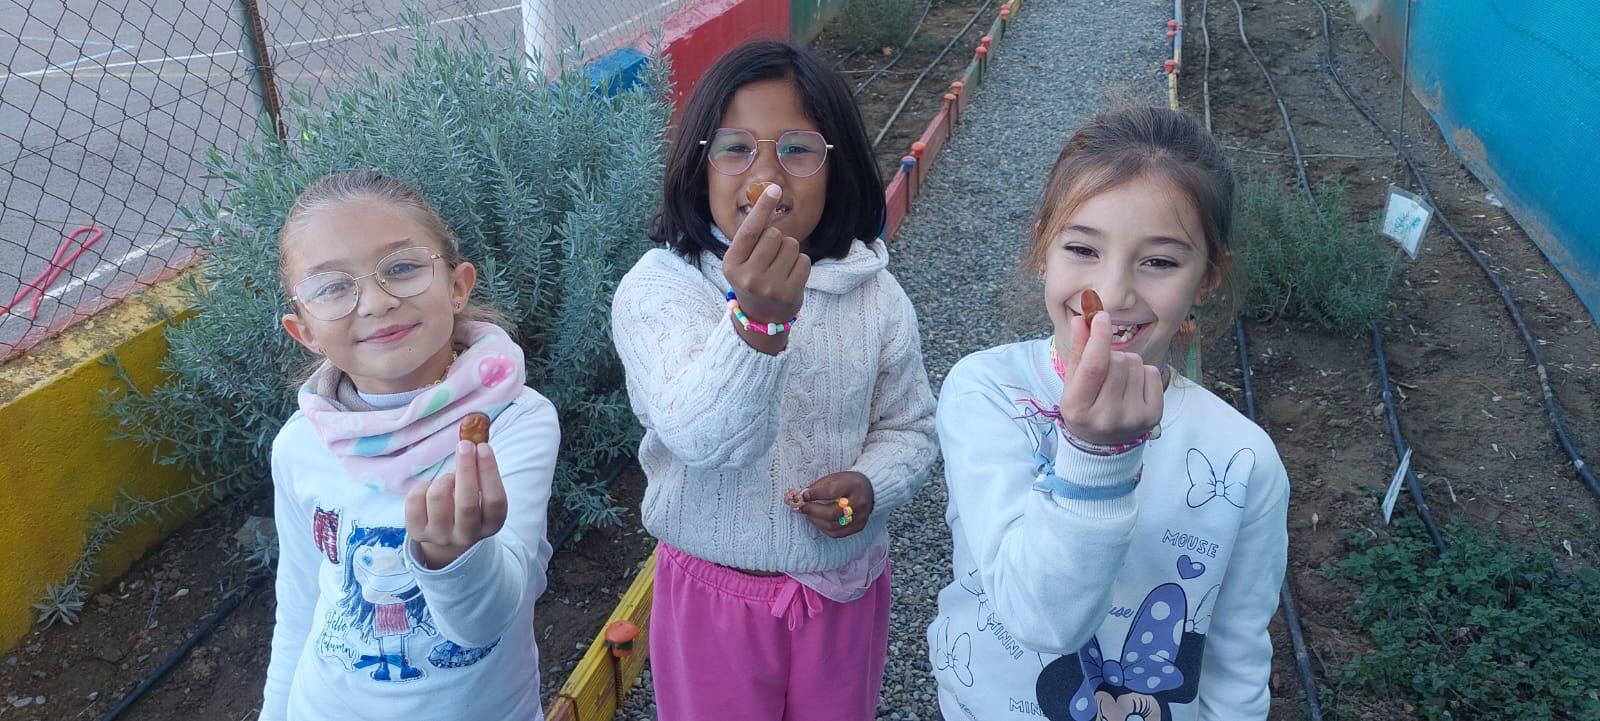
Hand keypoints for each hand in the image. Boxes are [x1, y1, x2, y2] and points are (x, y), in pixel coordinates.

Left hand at [405, 440, 508, 568]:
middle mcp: (467, 535)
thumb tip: (473, 438)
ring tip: (448, 477)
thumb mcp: (481, 493)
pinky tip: (431, 488)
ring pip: (438, 498)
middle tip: (464, 445)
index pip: (494, 501)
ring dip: (444, 478)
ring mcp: (441, 536)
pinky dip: (423, 486)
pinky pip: (415, 500)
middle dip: (466, 469)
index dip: (489, 472)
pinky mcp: (418, 532)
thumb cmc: (468, 502)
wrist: (447, 533)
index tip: (483, 447)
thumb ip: (480, 472)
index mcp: (490, 524)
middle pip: (466, 504)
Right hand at [722, 184, 810, 326]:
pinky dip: (800, 264)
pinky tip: (790, 276)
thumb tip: (769, 196)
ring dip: (790, 251)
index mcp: (732, 263)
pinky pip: (804, 261)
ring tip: (780, 267)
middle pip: (774, 234)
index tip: (774, 188)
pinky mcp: (789, 294)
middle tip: (771, 256)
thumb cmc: (752, 278)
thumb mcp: (742, 259)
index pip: (750, 230)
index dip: (763, 208)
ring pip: (792, 245)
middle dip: (777, 238)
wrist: (761, 318)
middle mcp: (748, 276)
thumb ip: (752, 234)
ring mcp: (769, 287)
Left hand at [789, 471, 874, 538]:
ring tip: (809, 514)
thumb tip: (801, 497)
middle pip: (832, 513)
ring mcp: (860, 517)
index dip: (815, 494)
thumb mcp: (834, 478)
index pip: (832, 492)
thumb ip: (818, 487)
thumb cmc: (848, 482)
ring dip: (816, 521)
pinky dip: (823, 528)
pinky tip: (818, 521)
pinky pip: (837, 533)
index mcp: (853, 486)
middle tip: (803, 508)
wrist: (870, 489)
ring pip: (832, 526)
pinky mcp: (858, 527)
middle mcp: (859, 503)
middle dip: (813, 511)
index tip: (803, 496)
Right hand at [1058, 312, 1163, 445]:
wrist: (1102, 446)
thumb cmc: (1085, 408)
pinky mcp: (1153, 416)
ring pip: (1136, 364)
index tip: (1100, 316)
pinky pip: (1153, 373)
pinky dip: (1143, 374)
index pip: (1094, 367)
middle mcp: (1107, 416)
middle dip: (1112, 354)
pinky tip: (1133, 388)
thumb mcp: (1073, 383)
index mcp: (1079, 408)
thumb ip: (1078, 351)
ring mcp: (1133, 418)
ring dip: (1127, 364)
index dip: (1098, 338)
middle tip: (1106, 368)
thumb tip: (1081, 320)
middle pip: (1117, 361)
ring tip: (1119, 381)